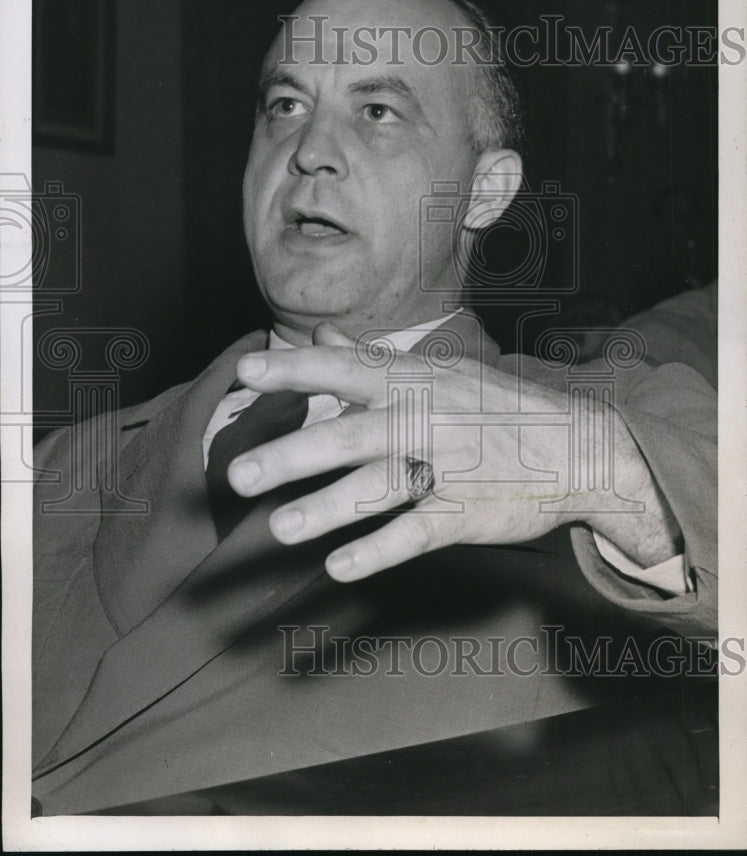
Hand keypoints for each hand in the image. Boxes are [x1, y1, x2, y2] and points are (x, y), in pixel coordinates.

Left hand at [228, 323, 679, 581]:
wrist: (581, 447)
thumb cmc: (502, 408)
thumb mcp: (444, 373)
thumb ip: (376, 362)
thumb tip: (322, 339)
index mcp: (418, 383)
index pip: (347, 370)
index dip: (296, 369)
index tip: (245, 371)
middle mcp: (428, 421)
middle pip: (352, 437)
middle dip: (294, 455)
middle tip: (238, 475)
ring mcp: (448, 469)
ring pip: (379, 490)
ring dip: (327, 510)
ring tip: (280, 529)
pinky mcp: (465, 514)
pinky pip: (416, 534)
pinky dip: (378, 551)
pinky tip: (339, 566)